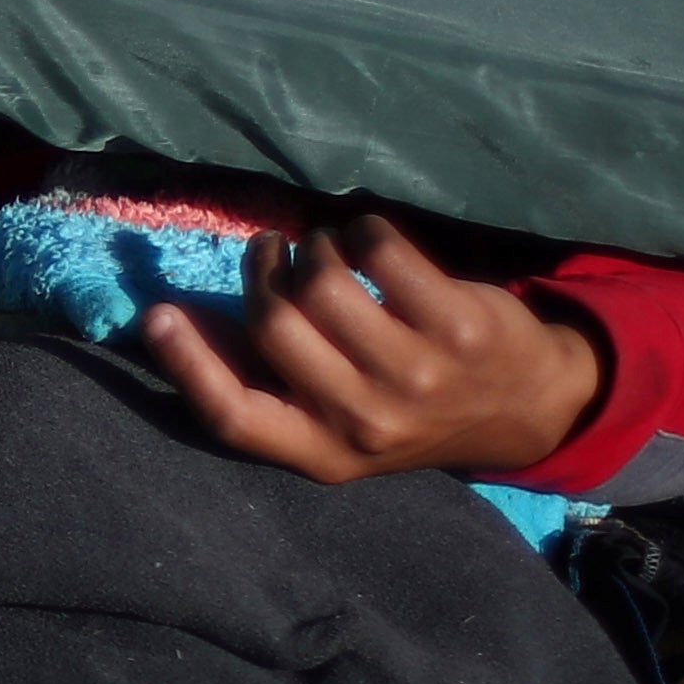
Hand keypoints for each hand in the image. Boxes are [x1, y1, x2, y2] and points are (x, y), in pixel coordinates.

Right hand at [138, 211, 606, 486]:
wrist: (527, 406)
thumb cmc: (409, 406)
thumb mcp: (338, 423)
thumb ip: (269, 380)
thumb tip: (165, 321)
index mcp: (323, 453)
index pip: (237, 418)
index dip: (187, 365)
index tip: (156, 315)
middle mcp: (365, 422)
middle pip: (273, 325)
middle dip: (263, 270)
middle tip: (274, 253)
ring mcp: (416, 376)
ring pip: (323, 282)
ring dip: (315, 247)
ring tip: (328, 248)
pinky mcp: (458, 326)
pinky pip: (380, 252)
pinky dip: (364, 230)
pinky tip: (371, 239)